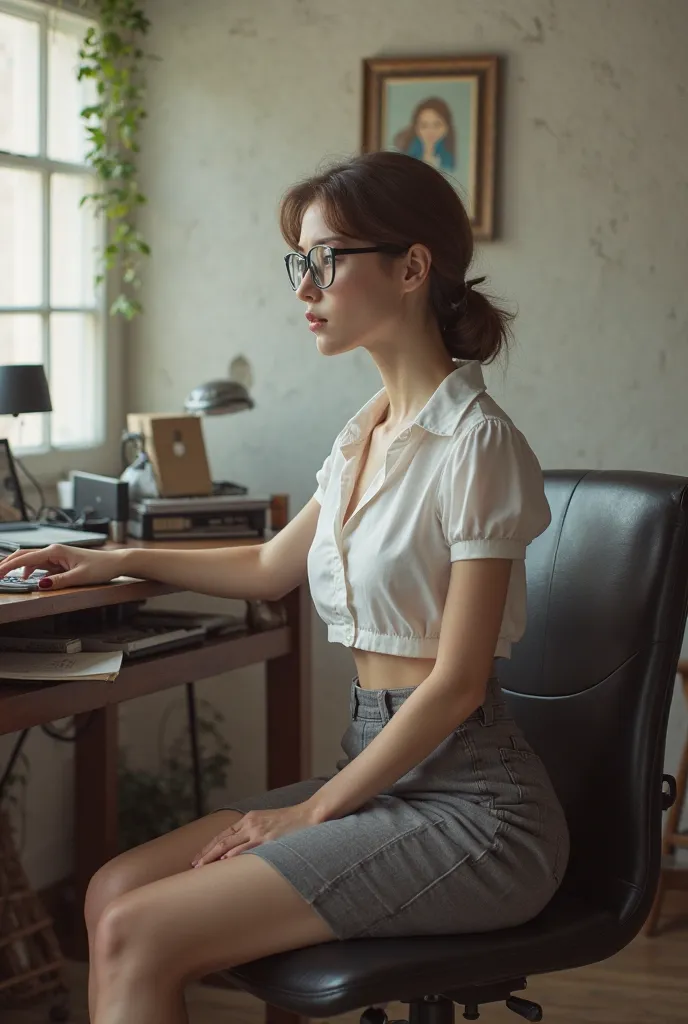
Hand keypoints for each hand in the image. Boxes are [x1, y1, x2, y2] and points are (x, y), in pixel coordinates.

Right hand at [0, 544, 125, 589]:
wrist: (115, 562)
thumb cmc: (101, 566)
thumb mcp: (79, 576)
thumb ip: (58, 581)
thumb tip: (40, 583)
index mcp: (55, 551)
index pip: (26, 558)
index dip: (9, 566)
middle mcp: (53, 551)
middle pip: (24, 556)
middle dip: (8, 564)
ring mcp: (57, 556)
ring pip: (31, 560)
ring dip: (18, 567)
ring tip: (5, 575)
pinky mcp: (61, 562)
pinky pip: (41, 565)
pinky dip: (31, 570)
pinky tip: (28, 578)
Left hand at [191, 804, 318, 866]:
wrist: (310, 815)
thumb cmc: (291, 822)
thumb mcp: (268, 823)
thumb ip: (255, 832)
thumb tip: (241, 851)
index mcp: (249, 819)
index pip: (224, 834)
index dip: (209, 846)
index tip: (198, 857)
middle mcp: (251, 823)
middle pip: (222, 840)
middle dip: (206, 853)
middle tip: (194, 866)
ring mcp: (259, 831)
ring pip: (230, 845)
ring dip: (214, 857)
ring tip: (202, 868)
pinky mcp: (268, 840)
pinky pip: (247, 849)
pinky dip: (233, 855)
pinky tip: (224, 862)